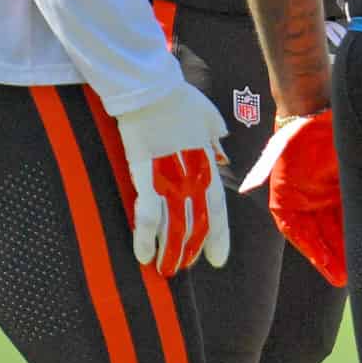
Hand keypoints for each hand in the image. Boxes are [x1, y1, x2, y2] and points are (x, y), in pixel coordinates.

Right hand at [112, 84, 230, 273]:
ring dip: (170, 252)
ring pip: (174, 227)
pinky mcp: (144, 177)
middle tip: (183, 268)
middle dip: (190, 250)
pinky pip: (147, 216)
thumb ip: (214, 136)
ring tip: (165, 271)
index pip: (218, 210)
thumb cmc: (181, 101)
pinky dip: (145, 238)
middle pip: (196, 224)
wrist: (153, 91)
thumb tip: (218, 144)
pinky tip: (142, 256)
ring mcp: (169, 179)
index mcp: (208, 166)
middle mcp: (192, 178)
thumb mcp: (209, 119)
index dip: (219, 237)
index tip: (218, 259)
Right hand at [239, 109, 344, 284]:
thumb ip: (264, 168)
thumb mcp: (278, 151)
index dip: (315, 253)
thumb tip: (248, 185)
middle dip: (334, 256)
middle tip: (349, 277)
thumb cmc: (293, 132)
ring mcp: (325, 194)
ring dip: (347, 245)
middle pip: (321, 235)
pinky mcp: (342, 184)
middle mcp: (307, 201)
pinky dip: (355, 224)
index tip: (329, 270)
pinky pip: (348, 209)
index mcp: (286, 200)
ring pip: (337, 226)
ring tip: (361, 265)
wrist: (314, 107)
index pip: (300, 234)